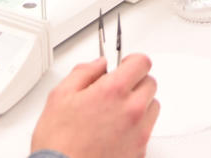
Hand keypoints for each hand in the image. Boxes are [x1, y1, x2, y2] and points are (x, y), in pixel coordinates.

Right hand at [29, 54, 158, 157]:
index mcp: (113, 91)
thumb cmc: (59, 141)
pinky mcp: (139, 153)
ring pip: (152, 108)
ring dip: (139, 104)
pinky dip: (136, 127)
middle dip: (135, 81)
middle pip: (150, 84)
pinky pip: (147, 131)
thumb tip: (98, 65)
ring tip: (116, 111)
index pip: (141, 62)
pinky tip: (116, 130)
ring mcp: (138, 134)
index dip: (131, 61)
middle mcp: (131, 111)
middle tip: (117, 88)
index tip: (124, 65)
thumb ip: (83, 72)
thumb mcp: (60, 95)